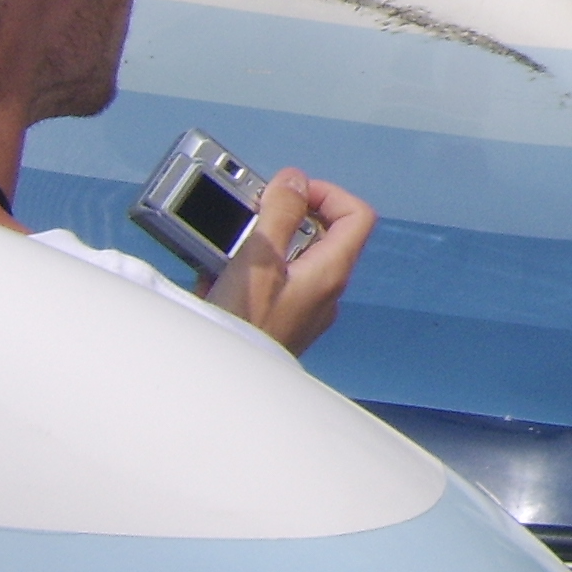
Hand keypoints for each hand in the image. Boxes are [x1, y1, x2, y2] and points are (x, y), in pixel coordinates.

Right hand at [210, 168, 372, 353]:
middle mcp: (325, 291)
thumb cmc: (243, 331)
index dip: (327, 194)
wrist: (222, 391)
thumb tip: (294, 180)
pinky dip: (246, 271)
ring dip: (258, 244)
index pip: (356, 215)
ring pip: (290, 258)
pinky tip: (214, 276)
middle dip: (282, 215)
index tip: (289, 191)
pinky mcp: (280, 321)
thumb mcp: (259, 261)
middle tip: (249, 213)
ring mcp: (304, 309)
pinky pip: (270, 283)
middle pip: (319, 233)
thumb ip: (279, 215)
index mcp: (330, 272)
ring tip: (223, 246)